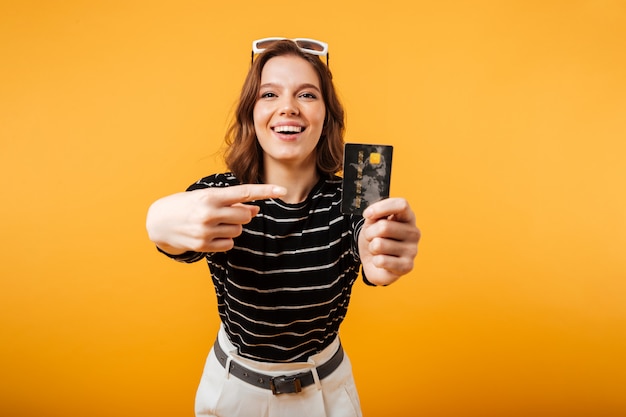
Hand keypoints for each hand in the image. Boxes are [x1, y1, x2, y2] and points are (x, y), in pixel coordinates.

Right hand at [146, 184, 286, 253]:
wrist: (158, 221)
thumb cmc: (187, 205)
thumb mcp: (207, 197)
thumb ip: (232, 202)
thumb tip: (256, 210)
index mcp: (211, 196)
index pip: (244, 192)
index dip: (265, 191)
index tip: (283, 190)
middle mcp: (209, 213)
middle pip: (245, 216)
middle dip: (241, 214)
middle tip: (224, 212)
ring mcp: (206, 231)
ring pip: (238, 231)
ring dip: (232, 227)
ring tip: (213, 223)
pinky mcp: (203, 246)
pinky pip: (229, 244)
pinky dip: (224, 240)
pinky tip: (210, 234)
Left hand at [358, 198, 420, 285]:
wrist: (374, 262)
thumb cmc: (376, 239)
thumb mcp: (372, 222)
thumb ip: (374, 215)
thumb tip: (371, 214)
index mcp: (407, 217)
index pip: (401, 205)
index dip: (381, 208)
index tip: (367, 214)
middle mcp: (414, 232)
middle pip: (384, 226)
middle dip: (369, 233)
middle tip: (372, 238)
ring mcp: (412, 250)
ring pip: (379, 244)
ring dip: (372, 247)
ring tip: (378, 250)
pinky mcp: (407, 266)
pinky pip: (381, 261)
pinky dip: (375, 261)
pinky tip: (382, 261)